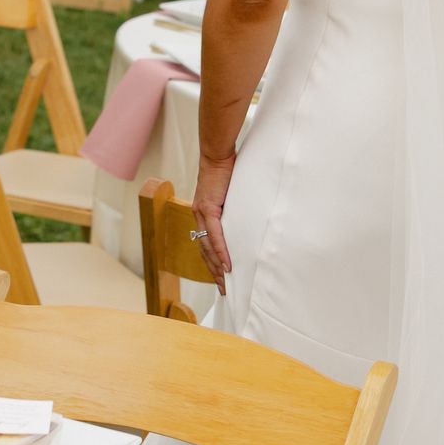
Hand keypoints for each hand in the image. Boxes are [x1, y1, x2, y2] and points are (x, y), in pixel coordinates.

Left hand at [191, 152, 235, 297]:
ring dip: (217, 268)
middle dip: (214, 273)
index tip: (222, 279)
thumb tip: (245, 220)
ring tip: (226, 283)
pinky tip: (227, 265)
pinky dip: (221, 252)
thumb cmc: (226, 171)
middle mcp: (198, 217)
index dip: (212, 263)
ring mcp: (201, 214)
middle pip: (204, 252)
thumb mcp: (229, 195)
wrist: (217, 154)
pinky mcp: (208, 209)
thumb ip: (232, 209)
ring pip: (207, 248)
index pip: (205, 245)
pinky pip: (214, 236)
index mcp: (202, 215)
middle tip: (225, 290)